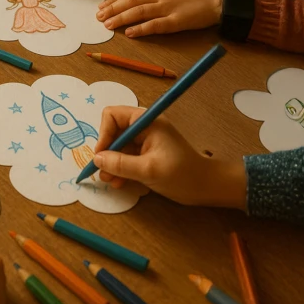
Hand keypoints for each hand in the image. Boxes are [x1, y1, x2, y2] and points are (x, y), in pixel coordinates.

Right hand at [92, 106, 246, 208]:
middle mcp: (144, 127)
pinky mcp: (147, 155)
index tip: (101, 156)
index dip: (104, 134)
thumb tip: (97, 159)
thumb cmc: (182, 174)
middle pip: (114, 132)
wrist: (206, 187)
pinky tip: (119, 183)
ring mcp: (146, 141)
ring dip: (111, 163)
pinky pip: (126, 157)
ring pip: (118, 147)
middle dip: (106, 152)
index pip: (113, 116)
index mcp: (147, 122)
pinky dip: (120, 169)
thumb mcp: (148, 170)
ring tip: (110, 181)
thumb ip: (121, 164)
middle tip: (102, 172)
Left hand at [97, 0, 223, 37]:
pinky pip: (155, 25)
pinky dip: (141, 28)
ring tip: (108, 24)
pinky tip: (129, 33)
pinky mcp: (176, 21)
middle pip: (131, 1)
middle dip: (112, 8)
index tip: (102, 5)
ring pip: (139, 11)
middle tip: (98, 16)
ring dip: (121, 18)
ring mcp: (167, 7)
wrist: (218, 0)